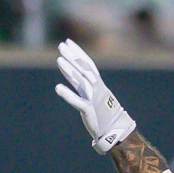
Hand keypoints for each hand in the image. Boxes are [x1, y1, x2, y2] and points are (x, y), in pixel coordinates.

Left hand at [53, 38, 135, 153]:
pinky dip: (68, 94)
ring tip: (59, 60)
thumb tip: (70, 74)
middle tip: (61, 45)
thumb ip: (82, 85)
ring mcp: (94, 99)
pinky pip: (78, 101)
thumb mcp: (93, 95)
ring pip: (82, 81)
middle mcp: (96, 89)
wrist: (116, 130)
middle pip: (84, 69)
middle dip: (72, 56)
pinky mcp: (90, 111)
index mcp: (98, 84)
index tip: (68, 42)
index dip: (78, 52)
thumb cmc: (103, 113)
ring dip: (70, 71)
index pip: (87, 64)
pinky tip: (58, 88)